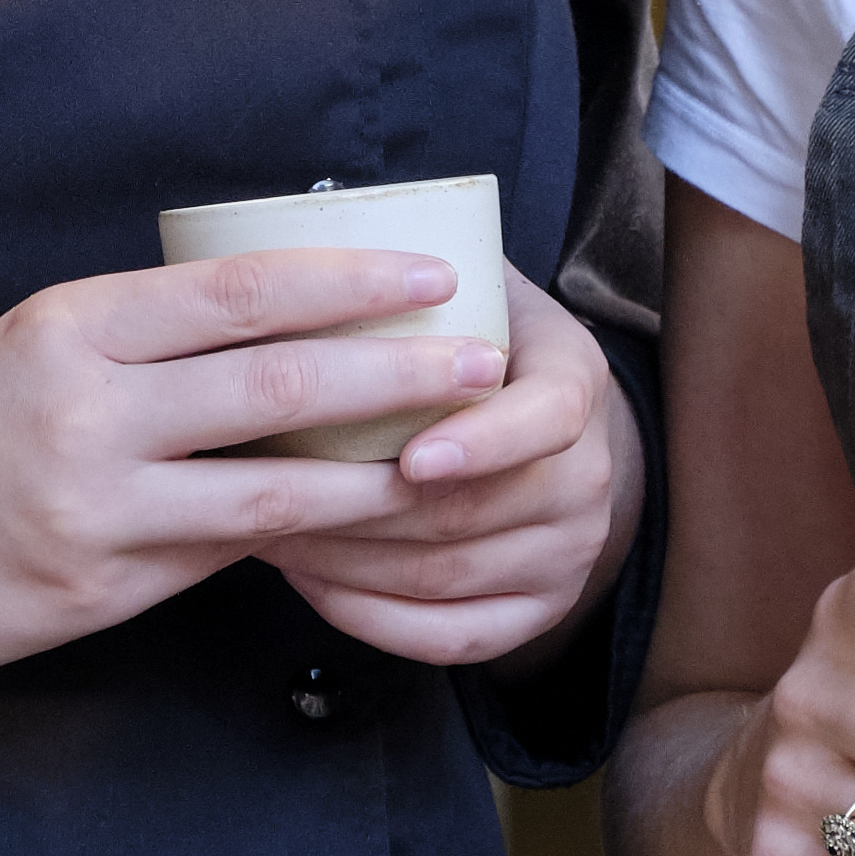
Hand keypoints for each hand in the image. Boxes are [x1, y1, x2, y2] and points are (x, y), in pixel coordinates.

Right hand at [0, 248, 506, 677]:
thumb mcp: (26, 350)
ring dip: (374, 478)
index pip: (240, 291)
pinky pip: (218, 562)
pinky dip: (296, 547)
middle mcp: (85, 407)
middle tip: (484, 361)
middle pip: (276, 385)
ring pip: (268, 491)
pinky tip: (358, 537)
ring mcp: (90, 507)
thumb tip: (269, 333)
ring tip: (454, 461)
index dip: (350, 282)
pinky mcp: (92, 589)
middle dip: (395, 373)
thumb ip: (136, 347)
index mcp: (72, 325)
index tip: (433, 275)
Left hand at [272, 262, 642, 668]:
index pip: (548, 420)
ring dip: (348, 561)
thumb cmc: (479, 339)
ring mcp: (569, 553)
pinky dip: (373, 619)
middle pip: (476, 514)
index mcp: (575, 382)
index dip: (482, 441)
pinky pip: (453, 639)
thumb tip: (309, 216)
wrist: (550, 420)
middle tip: (265, 490)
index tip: (409, 454)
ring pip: (449, 578)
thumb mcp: (476, 286)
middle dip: (361, 510)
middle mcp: (589, 477)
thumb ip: (416, 273)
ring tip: (265, 528)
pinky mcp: (538, 612)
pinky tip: (312, 584)